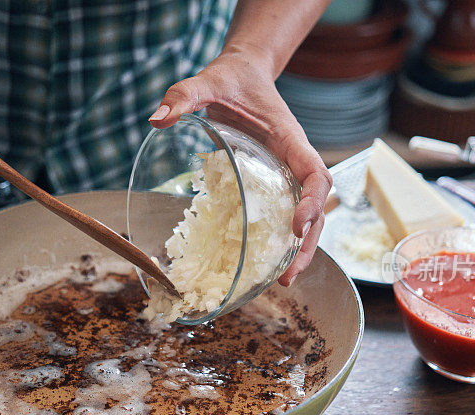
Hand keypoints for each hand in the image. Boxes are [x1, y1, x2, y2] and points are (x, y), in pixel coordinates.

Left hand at [149, 47, 330, 285]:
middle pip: (317, 207)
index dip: (312, 203)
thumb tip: (157, 119)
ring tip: (282, 281)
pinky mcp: (274, 181)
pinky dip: (281, 239)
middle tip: (288, 277)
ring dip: (300, 250)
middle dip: (309, 243)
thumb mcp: (208, 80)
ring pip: (306, 216)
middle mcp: (295, 159)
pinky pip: (285, 212)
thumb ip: (185, 94)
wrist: (244, 73)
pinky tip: (266, 262)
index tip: (297, 226)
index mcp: (290, 139)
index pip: (315, 174)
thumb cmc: (232, 77)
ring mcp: (286, 173)